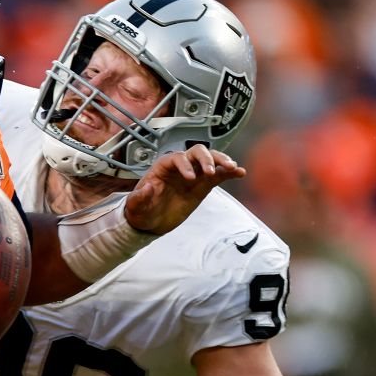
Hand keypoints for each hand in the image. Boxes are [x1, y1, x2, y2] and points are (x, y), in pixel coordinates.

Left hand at [124, 146, 244, 233]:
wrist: (150, 222)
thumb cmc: (141, 211)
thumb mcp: (135, 207)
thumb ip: (139, 198)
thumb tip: (146, 188)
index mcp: (163, 167)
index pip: (177, 157)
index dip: (185, 165)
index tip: (190, 179)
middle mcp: (180, 166)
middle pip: (196, 152)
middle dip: (206, 158)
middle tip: (211, 171)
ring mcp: (193, 174)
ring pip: (210, 159)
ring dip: (221, 161)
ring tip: (232, 168)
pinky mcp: (203, 185)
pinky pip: (218, 175)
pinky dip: (229, 173)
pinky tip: (240, 173)